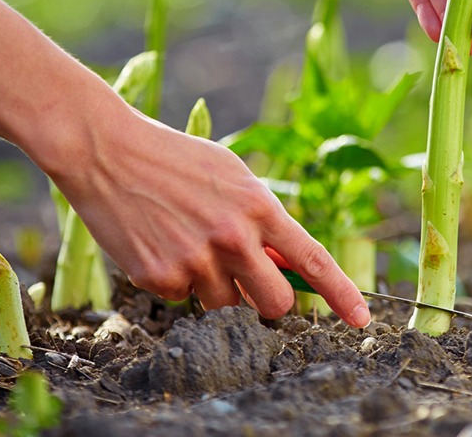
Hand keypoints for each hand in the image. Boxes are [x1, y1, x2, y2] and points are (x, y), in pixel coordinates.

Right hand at [45, 97, 370, 327]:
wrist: (109, 152)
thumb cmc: (175, 159)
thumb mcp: (231, 176)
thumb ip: (260, 219)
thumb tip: (282, 263)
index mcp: (257, 205)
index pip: (311, 259)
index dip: (340, 294)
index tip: (362, 318)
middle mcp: (232, 238)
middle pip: (275, 304)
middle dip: (269, 303)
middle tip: (252, 286)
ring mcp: (195, 261)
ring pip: (226, 307)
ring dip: (217, 288)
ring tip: (188, 243)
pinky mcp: (160, 279)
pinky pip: (184, 299)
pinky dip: (179, 280)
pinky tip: (160, 243)